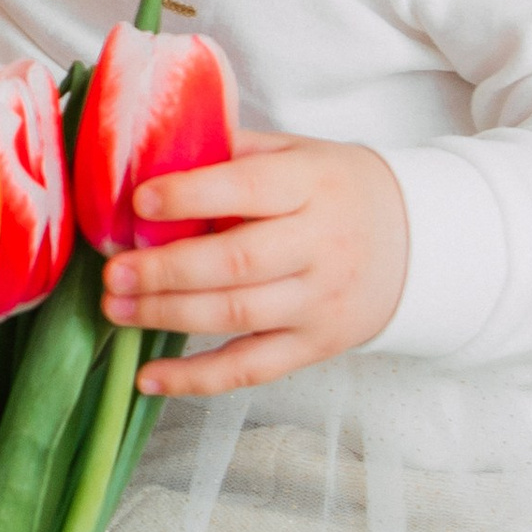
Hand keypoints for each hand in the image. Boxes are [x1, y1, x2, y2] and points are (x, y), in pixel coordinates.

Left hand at [104, 129, 406, 394]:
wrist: (417, 243)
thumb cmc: (332, 189)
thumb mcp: (294, 153)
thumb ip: (229, 154)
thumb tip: (147, 160)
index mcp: (311, 184)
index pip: (247, 189)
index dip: (191, 196)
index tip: (140, 202)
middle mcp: (320, 245)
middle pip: (237, 262)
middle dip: (167, 270)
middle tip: (114, 272)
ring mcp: (319, 302)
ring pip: (237, 316)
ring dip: (167, 317)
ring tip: (116, 308)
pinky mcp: (314, 346)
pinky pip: (250, 369)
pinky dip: (197, 379)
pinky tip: (149, 378)